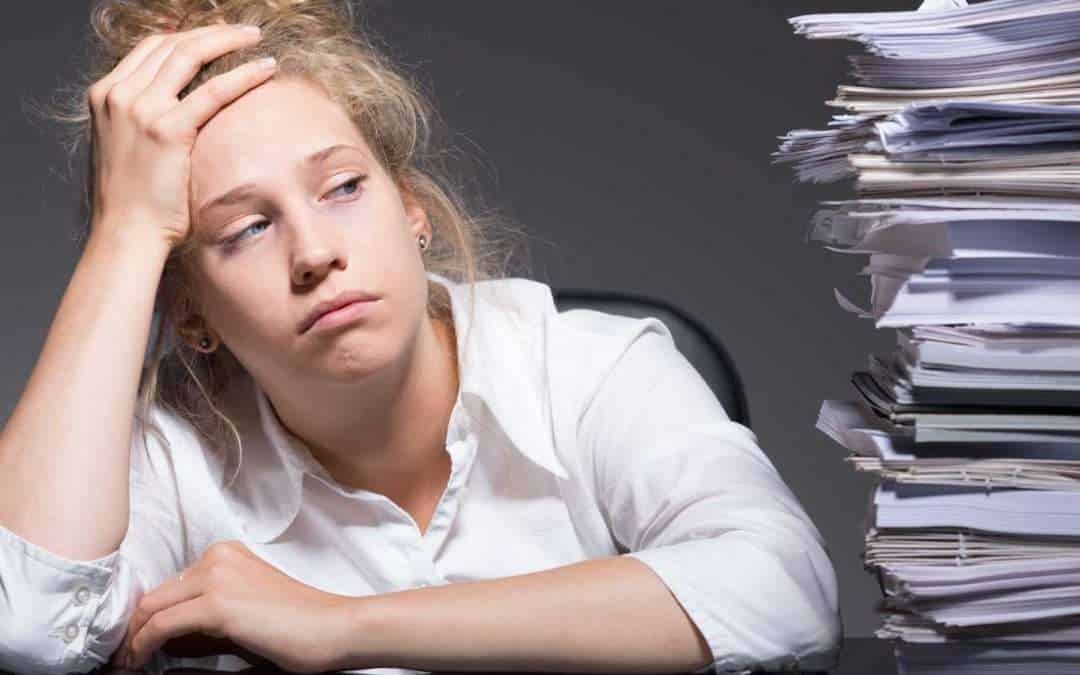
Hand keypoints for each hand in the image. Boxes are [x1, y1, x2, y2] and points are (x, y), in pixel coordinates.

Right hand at [87, 21, 275, 249]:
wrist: (125, 232)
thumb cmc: (133, 200)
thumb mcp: (127, 147)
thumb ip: (143, 120)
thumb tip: (179, 110)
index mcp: (105, 94)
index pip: (150, 48)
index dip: (187, 36)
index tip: (216, 35)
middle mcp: (118, 94)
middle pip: (170, 44)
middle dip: (211, 32)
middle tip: (244, 32)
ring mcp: (140, 109)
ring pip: (190, 55)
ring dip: (228, 40)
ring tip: (256, 39)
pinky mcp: (167, 130)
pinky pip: (213, 91)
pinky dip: (243, 75)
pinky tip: (266, 68)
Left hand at [116, 540, 352, 672]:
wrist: (332, 627)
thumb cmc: (298, 626)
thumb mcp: (245, 612)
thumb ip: (206, 616)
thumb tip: (161, 638)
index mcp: (225, 554)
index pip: (170, 586)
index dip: (145, 616)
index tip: (132, 643)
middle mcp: (217, 557)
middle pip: (155, 595)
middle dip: (132, 628)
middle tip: (122, 657)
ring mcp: (216, 577)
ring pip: (152, 609)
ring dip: (133, 639)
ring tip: (126, 663)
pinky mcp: (217, 604)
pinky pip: (161, 625)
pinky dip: (142, 646)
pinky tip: (138, 661)